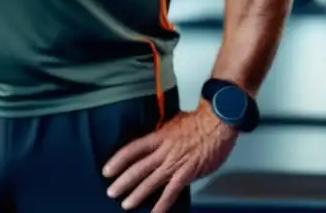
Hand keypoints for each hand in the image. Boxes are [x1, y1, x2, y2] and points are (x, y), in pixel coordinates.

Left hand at [102, 101, 237, 211]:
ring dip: (137, 194)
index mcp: (159, 136)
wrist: (218, 122)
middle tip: (111, 192)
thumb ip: (162, 135)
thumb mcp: (173, 123)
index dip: (118, 160)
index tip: (107, 170)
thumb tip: (153, 141)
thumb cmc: (199, 120)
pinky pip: (172, 192)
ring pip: (151, 181)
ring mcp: (174, 163)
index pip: (132, 149)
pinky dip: (162, 204)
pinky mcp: (187, 174)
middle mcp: (163, 151)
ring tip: (126, 204)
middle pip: (138, 168)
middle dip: (123, 181)